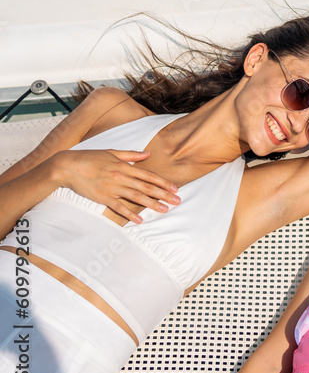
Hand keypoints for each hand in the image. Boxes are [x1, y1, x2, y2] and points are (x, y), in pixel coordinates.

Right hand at [54, 149, 179, 223]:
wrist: (68, 166)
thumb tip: (148, 154)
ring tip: (165, 210)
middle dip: (164, 195)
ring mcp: (112, 188)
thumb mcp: (112, 152)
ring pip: (137, 197)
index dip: (163, 183)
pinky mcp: (103, 197)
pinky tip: (139, 220)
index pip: (149, 176)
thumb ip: (131, 155)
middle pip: (147, 187)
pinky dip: (129, 214)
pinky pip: (118, 207)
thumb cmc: (90, 158)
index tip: (175, 188)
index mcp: (124, 166)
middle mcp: (121, 177)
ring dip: (152, 204)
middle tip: (177, 201)